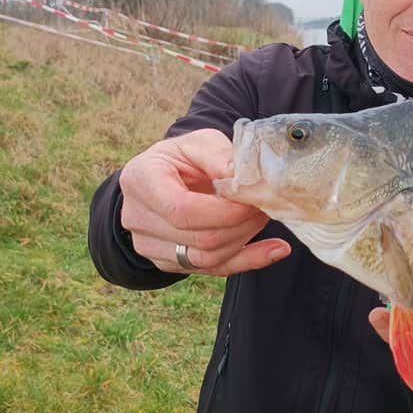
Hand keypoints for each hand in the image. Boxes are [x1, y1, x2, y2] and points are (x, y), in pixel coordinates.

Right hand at [119, 128, 290, 275]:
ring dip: (245, 238)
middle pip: (198, 237)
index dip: (224, 212)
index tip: (252, 200)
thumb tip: (240, 177)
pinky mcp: (169, 263)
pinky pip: (214, 270)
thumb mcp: (198, 143)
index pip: (182, 210)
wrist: (164, 180)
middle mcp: (137, 218)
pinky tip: (276, 249)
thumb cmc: (182, 158)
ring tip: (264, 216)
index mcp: (141, 180)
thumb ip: (217, 155)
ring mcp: (149, 245)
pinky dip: (249, 260)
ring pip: (207, 258)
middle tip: (266, 204)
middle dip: (241, 223)